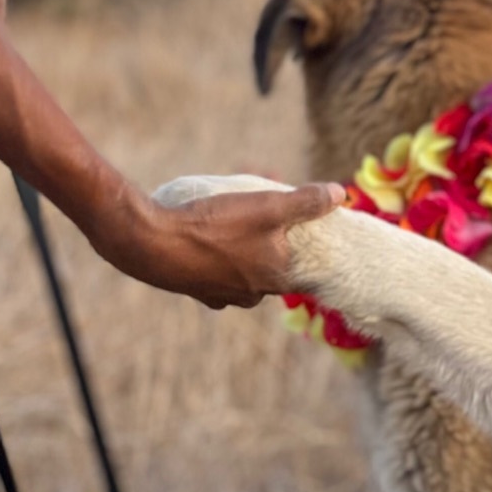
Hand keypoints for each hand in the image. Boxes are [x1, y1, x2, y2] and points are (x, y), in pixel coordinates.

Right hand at [89, 179, 347, 307]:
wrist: (150, 244)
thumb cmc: (214, 227)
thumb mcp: (268, 207)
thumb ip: (306, 203)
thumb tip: (341, 195)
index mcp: (275, 280)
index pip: (303, 268)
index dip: (303, 244)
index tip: (301, 227)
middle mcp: (250, 295)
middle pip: (272, 265)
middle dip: (271, 240)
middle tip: (263, 214)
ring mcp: (220, 295)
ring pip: (243, 269)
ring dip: (242, 247)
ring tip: (234, 220)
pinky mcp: (194, 289)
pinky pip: (215, 272)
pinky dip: (216, 254)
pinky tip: (207, 235)